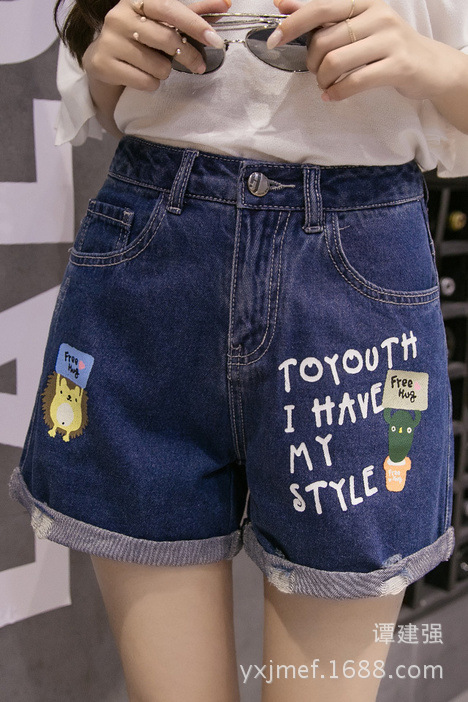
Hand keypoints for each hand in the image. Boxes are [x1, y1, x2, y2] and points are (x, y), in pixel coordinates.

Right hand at [82, 0, 228, 91]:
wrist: (103, 60)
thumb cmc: (140, 39)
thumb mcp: (164, 23)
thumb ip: (193, 13)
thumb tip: (225, 3)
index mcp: (136, 1)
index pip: (171, 9)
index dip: (195, 24)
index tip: (215, 40)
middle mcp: (119, 16)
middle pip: (168, 40)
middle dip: (189, 56)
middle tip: (198, 65)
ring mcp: (109, 40)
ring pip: (158, 66)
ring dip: (165, 72)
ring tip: (156, 67)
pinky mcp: (103, 64)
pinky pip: (144, 82)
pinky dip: (151, 84)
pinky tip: (143, 76)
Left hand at [269, 0, 457, 102]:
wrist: (429, 66)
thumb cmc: (386, 47)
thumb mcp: (357, 25)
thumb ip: (322, 17)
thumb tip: (282, 4)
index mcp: (364, 2)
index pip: (321, 8)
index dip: (294, 23)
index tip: (274, 40)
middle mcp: (377, 16)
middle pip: (324, 41)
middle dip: (312, 63)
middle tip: (317, 73)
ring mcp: (389, 40)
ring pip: (335, 62)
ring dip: (323, 81)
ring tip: (327, 85)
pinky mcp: (397, 66)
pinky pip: (354, 82)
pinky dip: (336, 93)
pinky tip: (332, 96)